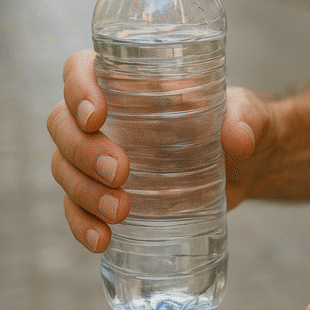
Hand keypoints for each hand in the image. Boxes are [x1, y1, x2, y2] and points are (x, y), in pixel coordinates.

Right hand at [46, 49, 274, 251]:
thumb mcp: (247, 112)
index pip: (80, 70)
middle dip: (83, 151)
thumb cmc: (236, 123)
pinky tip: (101, 240)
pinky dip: (82, 225)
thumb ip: (246, 117)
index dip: (77, 89)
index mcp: (127, 81)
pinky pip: (76, 208)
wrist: (246, 166)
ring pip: (64, 168)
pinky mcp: (105, 194)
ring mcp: (97, 157)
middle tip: (120, 173)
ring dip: (83, 192)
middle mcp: (103, 116)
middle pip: (62, 125)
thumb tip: (239, 140)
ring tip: (120, 212)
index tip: (97, 116)